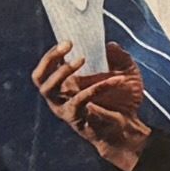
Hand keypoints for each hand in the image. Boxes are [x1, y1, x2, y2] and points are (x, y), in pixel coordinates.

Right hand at [35, 47, 153, 170]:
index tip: (68, 41)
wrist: (130, 129)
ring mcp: (65, 108)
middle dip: (49, 59)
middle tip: (68, 45)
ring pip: (49, 90)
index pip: (47, 68)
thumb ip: (120, 57)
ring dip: (62, 72)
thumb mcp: (127, 73)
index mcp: (67, 83)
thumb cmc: (124, 101)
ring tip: (82, 59)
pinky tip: (116, 80)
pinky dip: (97, 86)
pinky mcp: (75, 118)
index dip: (52, 54)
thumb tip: (110, 44)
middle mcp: (61, 96)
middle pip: (39, 78)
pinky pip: (80, 99)